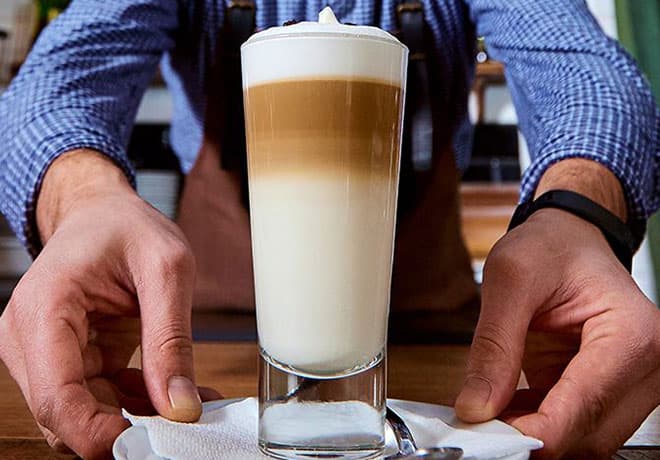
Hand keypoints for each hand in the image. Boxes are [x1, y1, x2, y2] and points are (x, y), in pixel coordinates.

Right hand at [0, 151, 218, 458]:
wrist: (103, 213)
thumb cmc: (127, 227)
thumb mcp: (167, 270)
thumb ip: (171, 339)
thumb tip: (180, 407)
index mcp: (45, 308)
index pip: (57, 398)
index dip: (98, 435)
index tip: (150, 446)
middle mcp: (29, 337)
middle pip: (65, 416)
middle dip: (124, 430)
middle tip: (185, 422)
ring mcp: (43, 352)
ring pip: (84, 414)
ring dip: (138, 417)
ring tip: (191, 400)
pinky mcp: (66, 359)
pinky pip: (99, 399)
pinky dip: (138, 403)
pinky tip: (177, 390)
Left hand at [455, 160, 659, 458]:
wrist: (569, 238)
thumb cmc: (550, 247)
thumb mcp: (510, 279)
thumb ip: (494, 346)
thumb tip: (476, 407)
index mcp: (631, 334)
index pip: (584, 406)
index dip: (534, 432)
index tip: (486, 433)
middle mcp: (646, 366)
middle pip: (589, 434)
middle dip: (531, 436)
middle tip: (478, 421)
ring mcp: (632, 382)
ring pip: (584, 438)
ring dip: (534, 432)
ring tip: (489, 407)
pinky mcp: (610, 390)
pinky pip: (575, 425)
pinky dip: (538, 423)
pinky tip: (506, 404)